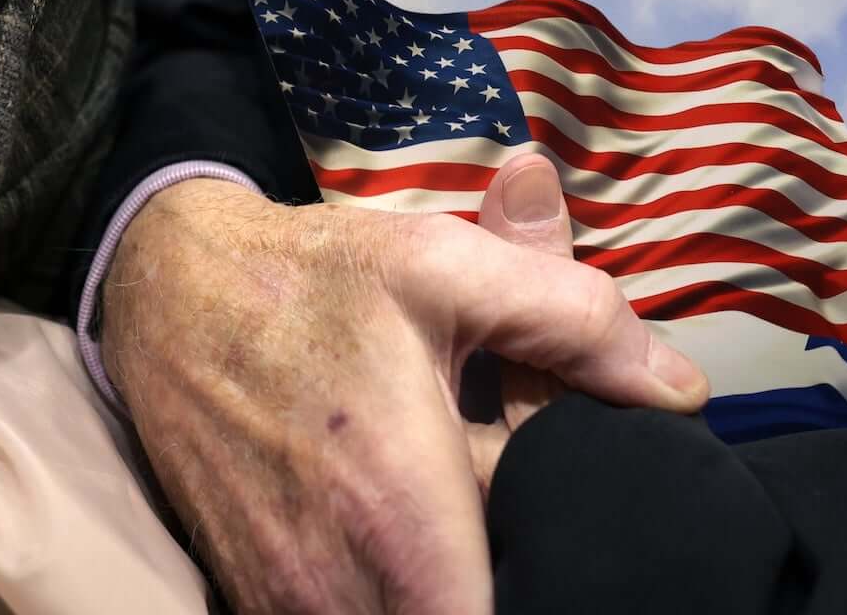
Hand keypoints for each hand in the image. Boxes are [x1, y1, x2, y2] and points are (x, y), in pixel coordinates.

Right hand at [99, 156, 707, 613]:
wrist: (166, 294)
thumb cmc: (311, 279)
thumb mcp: (443, 266)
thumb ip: (574, 322)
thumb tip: (679, 391)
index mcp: (401, 512)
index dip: (556, 592)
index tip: (574, 557)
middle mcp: (343, 587)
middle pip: (476, 607)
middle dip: (516, 572)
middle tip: (517, 493)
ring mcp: (295, 607)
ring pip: (419, 613)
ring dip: (453, 575)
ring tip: (460, 498)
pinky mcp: (265, 607)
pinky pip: (363, 612)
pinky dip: (400, 580)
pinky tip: (403, 510)